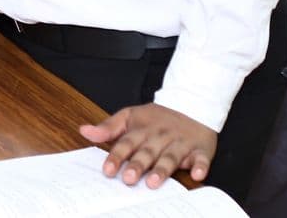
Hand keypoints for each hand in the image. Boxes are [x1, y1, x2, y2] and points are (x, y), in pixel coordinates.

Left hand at [80, 103, 217, 187]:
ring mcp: (181, 143)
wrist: (192, 104)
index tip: (107, 170)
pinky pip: (202, 158)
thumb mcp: (130, 116)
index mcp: (142, 129)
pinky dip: (200, 166)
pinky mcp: (200, 149)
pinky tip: (196, 174)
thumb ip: (108, 127)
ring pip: (171, 156)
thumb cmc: (157, 117)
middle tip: (128, 179)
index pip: (126, 143)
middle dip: (138, 165)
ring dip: (163, 169)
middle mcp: (160, 136)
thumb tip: (84, 131)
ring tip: (153, 182)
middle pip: (147, 152)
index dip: (117, 157)